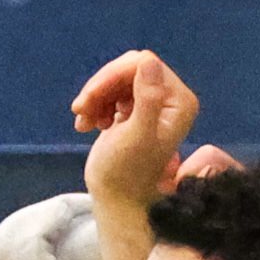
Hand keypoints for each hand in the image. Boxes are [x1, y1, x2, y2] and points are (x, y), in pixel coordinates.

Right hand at [74, 50, 201, 218]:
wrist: (115, 200)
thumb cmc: (126, 173)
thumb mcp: (137, 135)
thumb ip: (147, 99)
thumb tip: (148, 60)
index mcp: (179, 102)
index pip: (144, 65)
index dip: (113, 76)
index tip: (90, 97)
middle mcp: (170, 99)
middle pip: (129, 69)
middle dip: (101, 87)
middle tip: (81, 109)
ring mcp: (152, 104)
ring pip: (117, 80)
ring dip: (95, 97)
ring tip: (83, 121)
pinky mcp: (135, 110)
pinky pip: (112, 92)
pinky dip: (95, 105)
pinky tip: (86, 125)